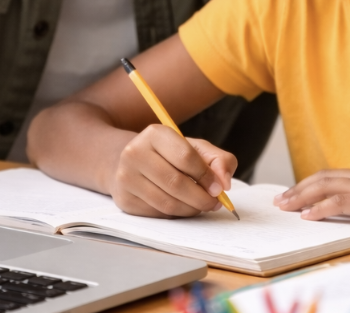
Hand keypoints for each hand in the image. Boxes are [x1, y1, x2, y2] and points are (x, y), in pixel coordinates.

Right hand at [110, 125, 236, 217]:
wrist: (133, 161)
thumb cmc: (170, 155)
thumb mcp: (195, 148)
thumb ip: (218, 160)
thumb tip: (224, 183)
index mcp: (154, 134)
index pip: (185, 157)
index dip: (206, 176)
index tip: (219, 188)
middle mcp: (135, 152)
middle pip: (176, 183)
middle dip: (201, 198)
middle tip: (214, 203)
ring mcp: (126, 177)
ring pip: (167, 203)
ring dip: (191, 209)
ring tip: (200, 206)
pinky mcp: (124, 199)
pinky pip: (158, 214)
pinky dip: (176, 215)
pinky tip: (182, 207)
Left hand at [276, 168, 349, 239]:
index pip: (333, 176)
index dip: (310, 184)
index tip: (293, 193)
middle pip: (324, 178)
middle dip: (299, 188)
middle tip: (280, 199)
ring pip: (327, 187)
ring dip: (302, 196)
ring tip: (286, 206)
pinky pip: (342, 203)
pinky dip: (321, 208)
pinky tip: (308, 215)